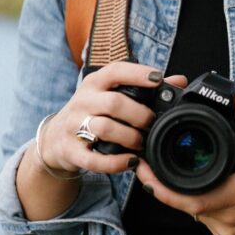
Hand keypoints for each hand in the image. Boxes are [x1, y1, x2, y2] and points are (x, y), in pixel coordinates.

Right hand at [40, 63, 187, 175]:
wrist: (55, 138)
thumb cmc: (92, 112)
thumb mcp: (110, 94)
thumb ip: (144, 88)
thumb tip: (179, 80)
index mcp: (95, 83)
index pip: (115, 71)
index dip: (138, 73)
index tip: (158, 79)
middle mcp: (82, 101)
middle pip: (113, 103)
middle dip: (139, 114)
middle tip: (151, 123)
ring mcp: (73, 126)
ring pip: (104, 128)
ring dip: (129, 137)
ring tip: (140, 143)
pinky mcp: (71, 151)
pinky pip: (94, 160)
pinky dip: (115, 163)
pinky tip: (130, 161)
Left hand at [134, 93, 234, 234]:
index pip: (188, 197)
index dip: (161, 185)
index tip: (144, 168)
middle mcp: (229, 218)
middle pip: (183, 204)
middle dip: (163, 184)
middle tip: (146, 163)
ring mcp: (228, 233)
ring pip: (192, 213)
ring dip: (180, 194)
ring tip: (168, 170)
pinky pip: (203, 220)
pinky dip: (196, 204)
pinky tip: (194, 187)